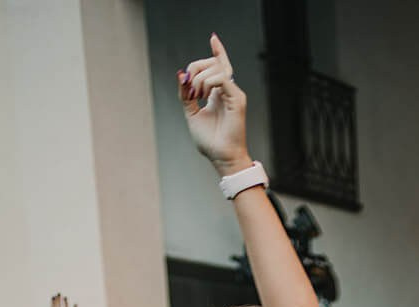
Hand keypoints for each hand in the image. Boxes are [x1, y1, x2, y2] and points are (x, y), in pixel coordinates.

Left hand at [178, 35, 250, 172]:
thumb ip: (185, 94)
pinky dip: (208, 82)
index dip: (217, 51)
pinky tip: (203, 95)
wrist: (221, 157)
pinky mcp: (237, 98)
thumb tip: (181, 74)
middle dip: (195, 69)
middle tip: (191, 91)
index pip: (219, 65)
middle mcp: (227, 90)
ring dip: (200, 78)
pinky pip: (221, 78)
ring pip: (216, 67)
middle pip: (213, 62)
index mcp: (218, 93)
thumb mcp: (191, 113)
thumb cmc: (210, 141)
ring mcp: (233, 93)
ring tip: (197, 96)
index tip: (213, 38)